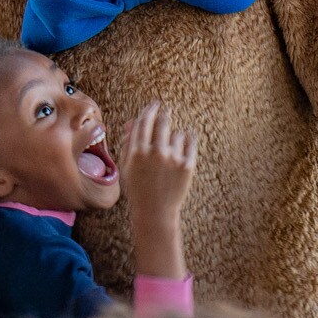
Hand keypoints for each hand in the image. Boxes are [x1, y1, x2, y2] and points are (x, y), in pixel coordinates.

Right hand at [117, 103, 194, 221]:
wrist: (155, 212)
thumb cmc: (138, 188)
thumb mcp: (127, 166)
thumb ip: (128, 143)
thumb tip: (132, 122)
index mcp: (137, 151)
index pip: (144, 121)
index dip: (150, 110)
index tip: (155, 105)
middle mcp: (155, 152)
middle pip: (162, 122)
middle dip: (164, 115)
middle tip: (166, 112)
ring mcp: (173, 159)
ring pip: (177, 133)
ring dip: (174, 136)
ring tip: (170, 150)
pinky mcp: (187, 165)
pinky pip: (190, 142)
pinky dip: (188, 139)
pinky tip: (185, 143)